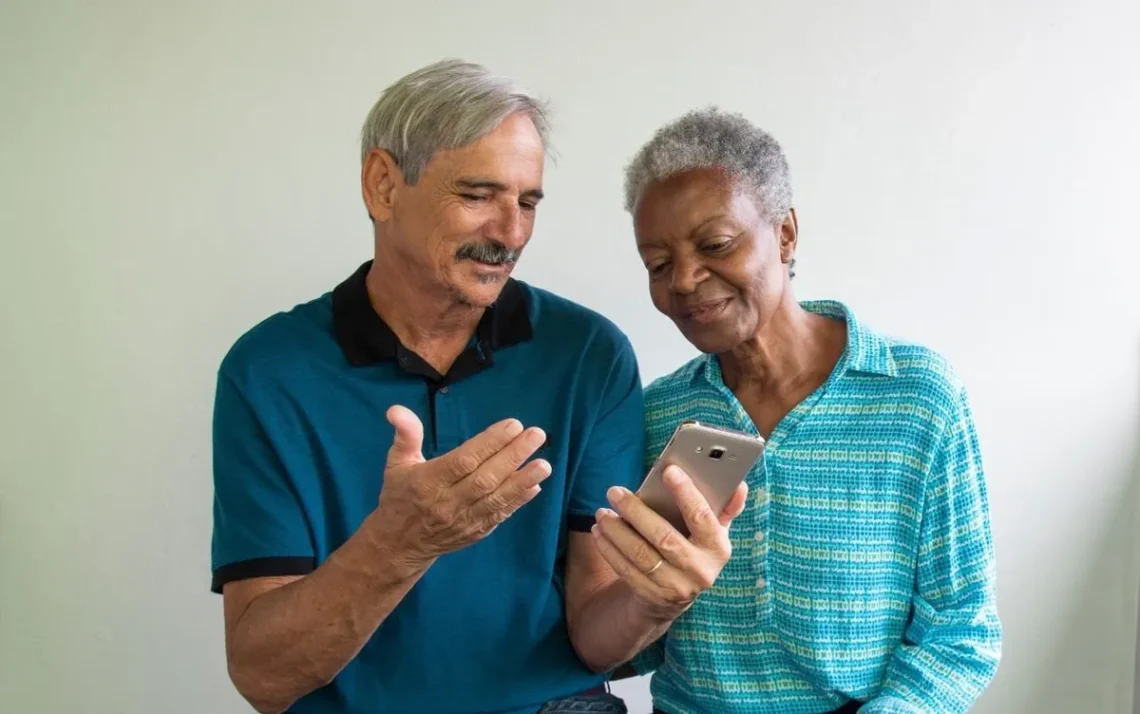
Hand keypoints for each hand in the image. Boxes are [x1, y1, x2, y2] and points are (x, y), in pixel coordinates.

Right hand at [371, 405, 551, 564]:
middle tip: (537, 435)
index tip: (513, 425)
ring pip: (496, 499)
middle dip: (513, 455)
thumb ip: (405, 435)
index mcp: (428, 481)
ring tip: (544, 464)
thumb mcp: (396, 463)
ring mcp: (463, 520)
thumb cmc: (400, 496)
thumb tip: (397, 409)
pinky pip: (499, 516)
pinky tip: (534, 485)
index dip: (489, 443)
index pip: (463, 460)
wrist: (399, 545)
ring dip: (522, 480)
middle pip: (485, 478)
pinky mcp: (475, 533)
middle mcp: (447, 502)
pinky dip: (517, 501)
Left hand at [591, 465, 747, 619]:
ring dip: (616, 531)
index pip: (702, 517)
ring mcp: (675, 587)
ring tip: (602, 511)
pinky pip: (625, 570)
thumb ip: (724, 507)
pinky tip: (599, 531)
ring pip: (640, 555)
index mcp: (718, 548)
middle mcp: (700, 571)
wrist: (677, 595)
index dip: (686, 493)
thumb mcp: (713, 531)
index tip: (668, 470)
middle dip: (636, 512)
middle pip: (664, 537)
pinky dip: (609, 548)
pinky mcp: (651, 597)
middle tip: (615, 491)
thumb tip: (739, 484)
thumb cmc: (694, 547)